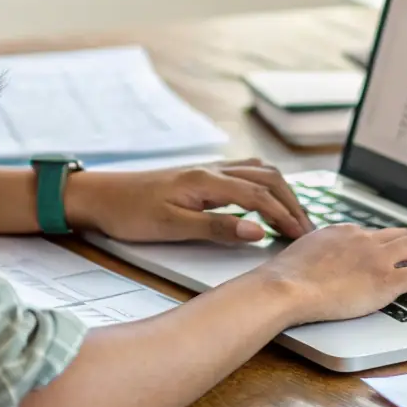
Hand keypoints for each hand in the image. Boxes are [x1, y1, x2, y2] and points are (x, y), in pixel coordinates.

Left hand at [65, 159, 313, 242]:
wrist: (99, 196)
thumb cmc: (129, 213)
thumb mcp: (172, 227)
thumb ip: (217, 228)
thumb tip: (258, 231)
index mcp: (207, 181)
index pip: (260, 196)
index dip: (285, 215)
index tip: (303, 236)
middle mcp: (211, 170)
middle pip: (267, 178)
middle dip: (291, 202)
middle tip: (307, 228)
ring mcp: (206, 170)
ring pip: (257, 172)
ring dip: (280, 191)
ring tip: (293, 215)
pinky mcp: (200, 176)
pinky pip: (244, 173)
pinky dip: (264, 185)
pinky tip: (264, 200)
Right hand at [253, 225, 406, 324]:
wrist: (287, 286)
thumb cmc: (287, 276)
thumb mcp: (304, 252)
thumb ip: (319, 252)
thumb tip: (318, 261)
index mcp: (344, 231)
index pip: (375, 234)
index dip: (390, 244)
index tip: (396, 252)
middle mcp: (364, 239)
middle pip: (402, 234)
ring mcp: (377, 258)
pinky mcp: (385, 280)